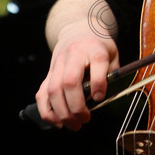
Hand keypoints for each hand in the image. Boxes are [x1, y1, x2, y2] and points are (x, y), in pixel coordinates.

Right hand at [36, 0, 119, 130]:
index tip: (100, 97)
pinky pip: (42, 94)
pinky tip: (58, 121)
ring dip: (62, 112)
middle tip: (85, 119)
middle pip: (69, 81)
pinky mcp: (49, 72)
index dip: (98, 83)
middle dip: (76, 106)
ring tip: (74, 125)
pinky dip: (47, 111)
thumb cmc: (98, 46)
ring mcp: (58, 63)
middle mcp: (74, 54)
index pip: (97, 62)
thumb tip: (102, 99)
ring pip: (53, 90)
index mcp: (94, 48)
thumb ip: (111, 74)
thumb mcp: (112, 54)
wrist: (78, 30)